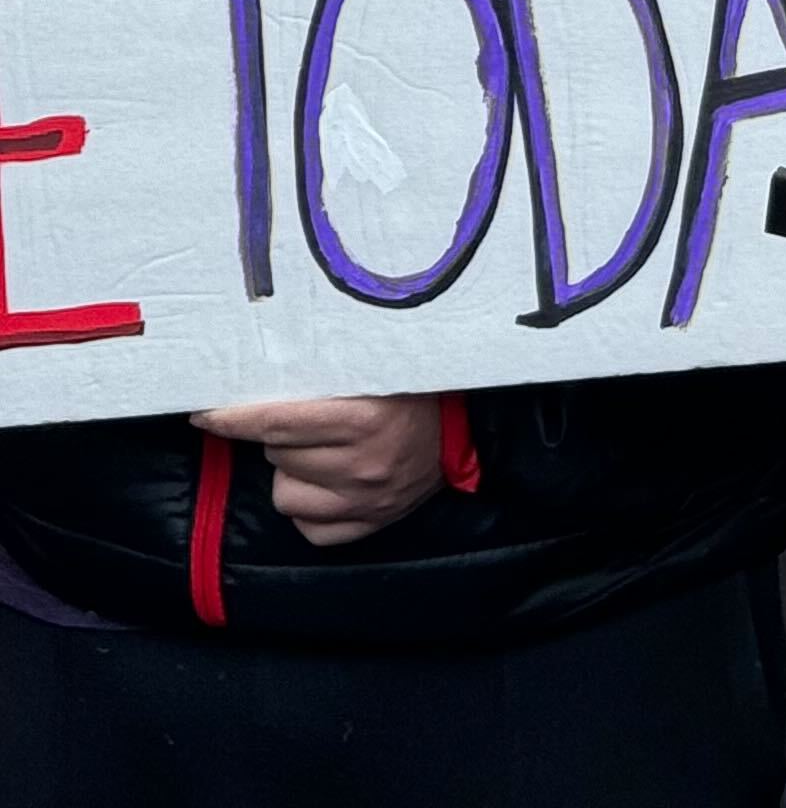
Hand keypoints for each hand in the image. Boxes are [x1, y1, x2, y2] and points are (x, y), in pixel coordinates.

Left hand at [193, 395, 444, 545]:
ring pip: (283, 492)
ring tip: (325, 453)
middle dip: (281, 435)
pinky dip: (309, 506)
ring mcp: (364, 502)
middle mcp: (364, 466)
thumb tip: (246, 391)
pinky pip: (306, 527)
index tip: (203, 413)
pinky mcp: (366, 527)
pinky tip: (330, 484)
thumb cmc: (413, 391)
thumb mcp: (372, 372)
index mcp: (365, 418)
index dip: (232, 417)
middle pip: (276, 453)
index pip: (276, 422)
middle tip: (314, 420)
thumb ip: (318, 380)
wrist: (466, 429)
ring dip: (293, 472)